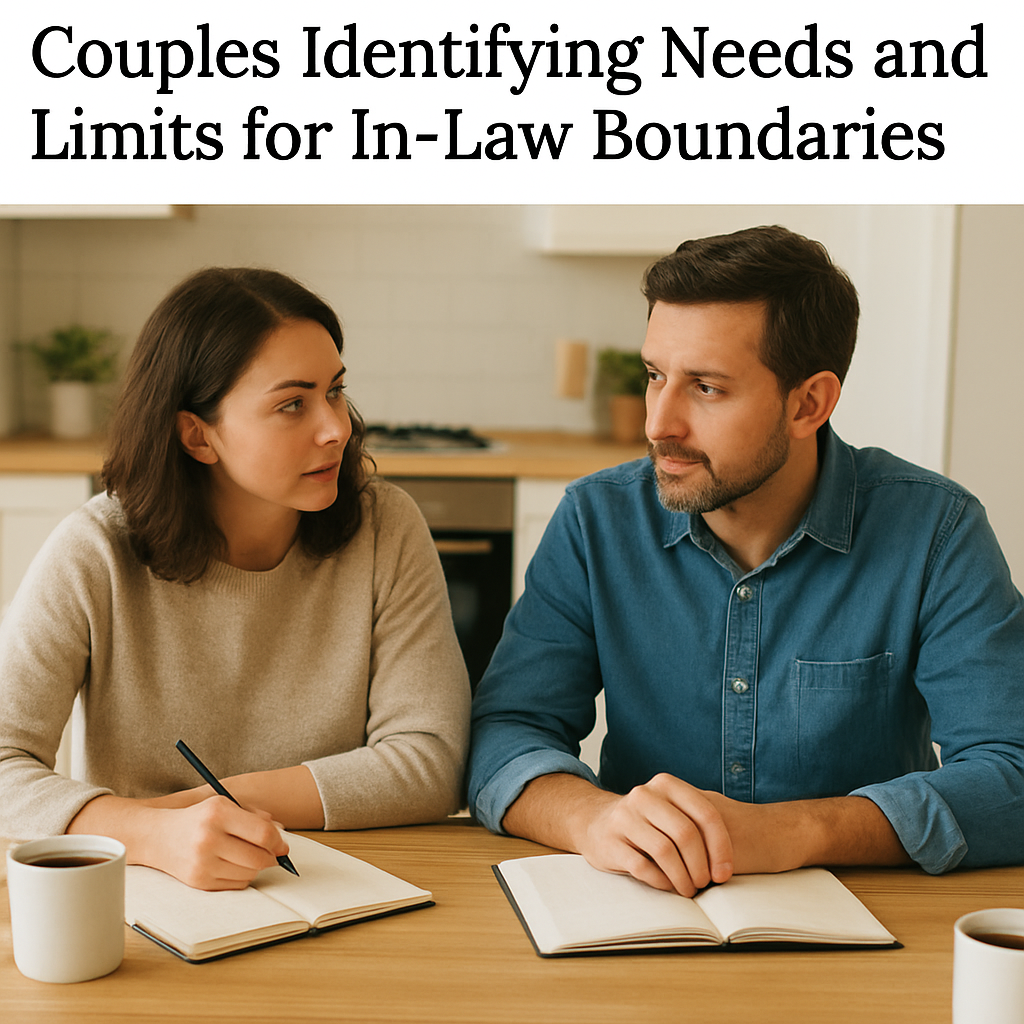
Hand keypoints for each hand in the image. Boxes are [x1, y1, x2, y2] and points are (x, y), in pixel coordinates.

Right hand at [143, 796, 289, 890]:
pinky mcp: (198, 881)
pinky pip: (235, 885)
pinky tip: (234, 865)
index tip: (282, 845)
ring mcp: (202, 863)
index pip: (262, 833)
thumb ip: (254, 816)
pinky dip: (242, 877)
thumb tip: (280, 833)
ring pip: (249, 874)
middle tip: (272, 854)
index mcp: (218, 813)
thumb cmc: (198, 818)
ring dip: (256, 868)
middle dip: (271, 858)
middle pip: (258, 858)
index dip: (279, 842)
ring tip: (249, 857)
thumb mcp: (225, 805)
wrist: (158, 837)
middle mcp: (209, 838)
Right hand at [576, 774, 734, 895]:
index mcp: (666, 784)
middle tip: (706, 883)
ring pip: (665, 852)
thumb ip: (697, 819)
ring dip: (683, 877)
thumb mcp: (671, 808)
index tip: (725, 872)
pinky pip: (643, 867)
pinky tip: (669, 886)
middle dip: (701, 865)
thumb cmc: (647, 821)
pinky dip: (662, 881)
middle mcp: (644, 796)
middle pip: (686, 833)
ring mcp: (624, 818)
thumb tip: (730, 857)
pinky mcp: (610, 842)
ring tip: (690, 889)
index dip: (721, 846)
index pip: (705, 813)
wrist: (597, 822)